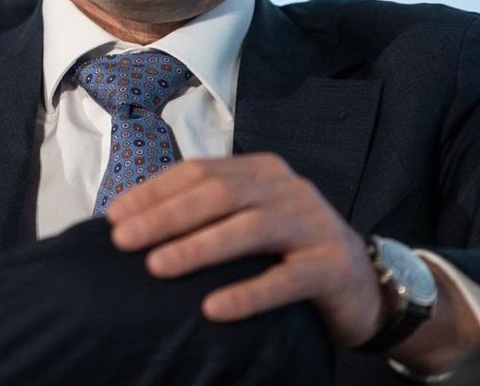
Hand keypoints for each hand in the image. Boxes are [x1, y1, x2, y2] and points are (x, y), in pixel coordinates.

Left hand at [105, 154, 383, 346]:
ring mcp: (313, 224)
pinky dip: (247, 293)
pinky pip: (285, 280)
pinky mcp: (332, 267)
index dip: (154, 191)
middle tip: (123, 240)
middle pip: (219, 194)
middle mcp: (289, 189)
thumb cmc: (291, 251)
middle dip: (166, 215)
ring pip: (249, 229)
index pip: (200, 171)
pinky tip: (212, 308)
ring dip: (198, 247)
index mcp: (262, 171)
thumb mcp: (252, 219)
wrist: (365, 286)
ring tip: (157, 267)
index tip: (113, 216)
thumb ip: (209, 211)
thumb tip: (134, 219)